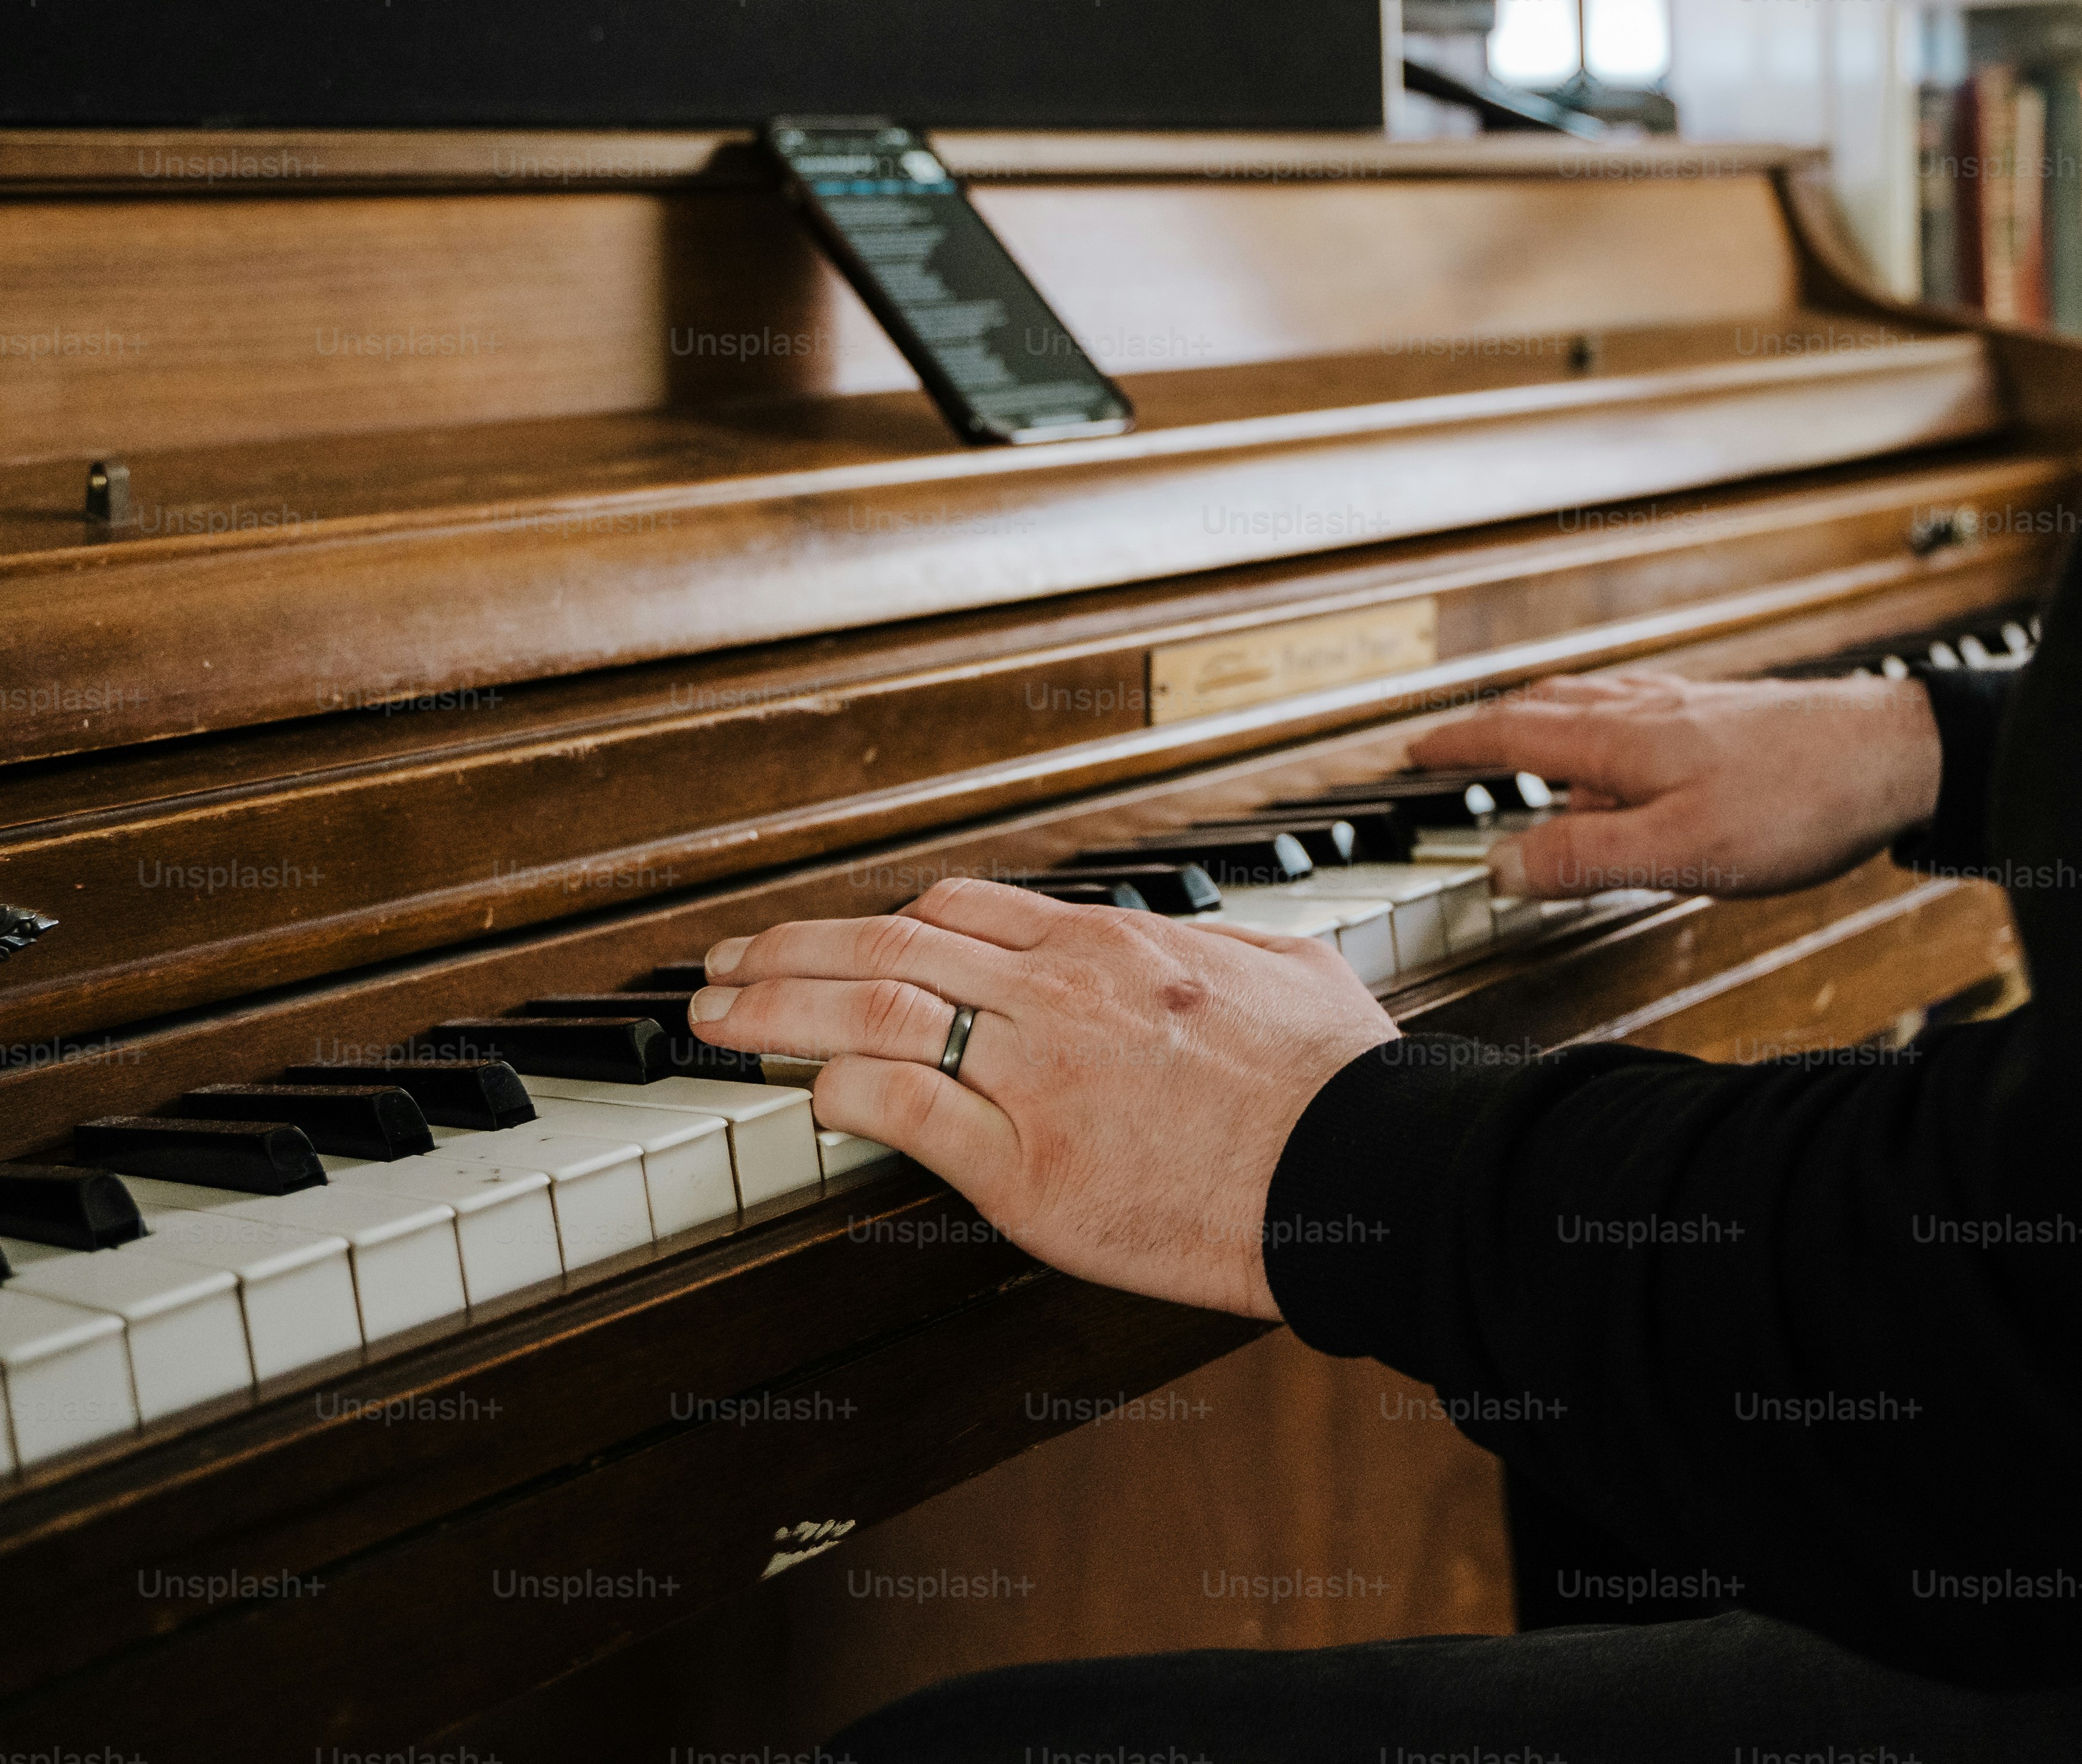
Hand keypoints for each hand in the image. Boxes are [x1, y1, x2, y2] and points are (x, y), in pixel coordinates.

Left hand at [690, 881, 1396, 1317]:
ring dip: (777, 1008)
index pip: (958, 908)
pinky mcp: (1027, 1169)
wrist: (1363, 1173)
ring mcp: (1038, 1078)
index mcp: (1117, 947)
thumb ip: (1221, 949)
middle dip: (787, 952)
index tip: (836, 943)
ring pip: (871, 1011)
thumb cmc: (1342, 1086)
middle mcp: (1063, 994)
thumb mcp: (1288, 971)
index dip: (877, 924)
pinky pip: (902, 1107)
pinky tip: (806, 1094)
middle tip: (723, 967)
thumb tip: (1193, 938)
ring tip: (718, 1017)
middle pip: (886, 947)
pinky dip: (839, 1092)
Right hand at [1409, 670, 1940, 898]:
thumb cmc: (1801, 801)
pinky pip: (1640, 705)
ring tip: (1524, 739)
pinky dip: (1605, 718)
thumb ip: (1586, 858)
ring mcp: (1691, 705)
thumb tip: (1502, 864)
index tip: (1410, 755)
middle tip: (1451, 746)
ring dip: (1545, 717)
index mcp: (1623, 740)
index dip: (1456, 747)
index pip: (1513, 733)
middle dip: (1488, 726)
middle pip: (1546, 706)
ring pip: (1594, 701)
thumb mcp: (1680, 852)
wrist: (1899, 756)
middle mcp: (1650, 709)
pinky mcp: (1729, 713)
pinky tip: (1631, 737)